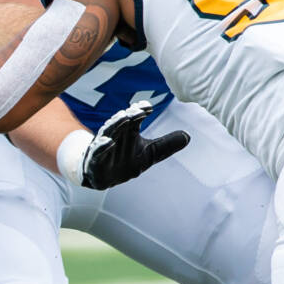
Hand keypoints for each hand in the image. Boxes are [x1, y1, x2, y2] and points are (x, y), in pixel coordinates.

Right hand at [59, 92, 188, 189]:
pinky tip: (108, 142)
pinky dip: (101, 146)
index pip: (134, 117)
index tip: (148, 107)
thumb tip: (188, 136)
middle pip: (121, 121)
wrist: (103, 177)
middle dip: (129, 115)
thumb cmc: (126, 161)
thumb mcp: (150, 154)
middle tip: (138, 110)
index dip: (140, 110)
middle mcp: (115, 135)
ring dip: (115, 124)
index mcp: (128, 131)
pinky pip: (97, 151)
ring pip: (108, 131)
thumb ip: (166, 145)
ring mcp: (103, 146)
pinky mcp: (95, 159)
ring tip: (124, 118)